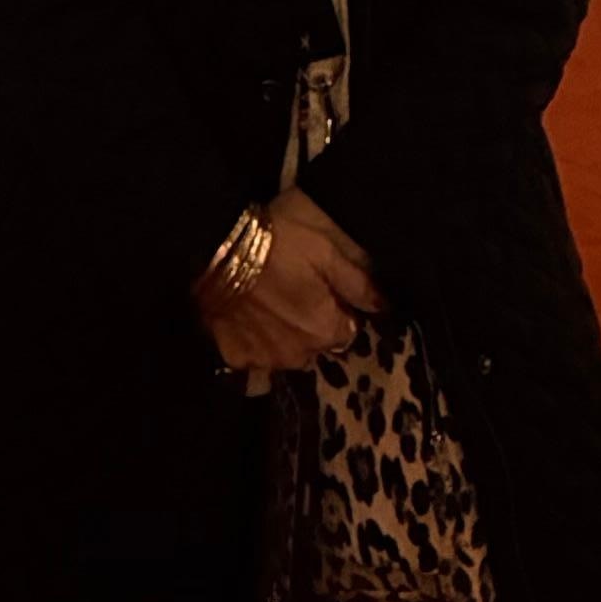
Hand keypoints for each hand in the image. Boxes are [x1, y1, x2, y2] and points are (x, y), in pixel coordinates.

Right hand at [195, 194, 380, 374]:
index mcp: (325, 330)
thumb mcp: (327, 250)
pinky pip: (254, 357)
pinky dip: (255, 341)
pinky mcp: (234, 356)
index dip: (337, 310)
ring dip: (284, 336)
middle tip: (294, 292)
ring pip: (286, 353)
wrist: (216, 246)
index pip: (346, 331)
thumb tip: (384, 306)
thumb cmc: (278, 242)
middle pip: (316, 345)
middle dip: (311, 325)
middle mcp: (298, 354)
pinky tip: (249, 317)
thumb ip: (358, 284)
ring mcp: (263, 359)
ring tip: (270, 304)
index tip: (324, 291)